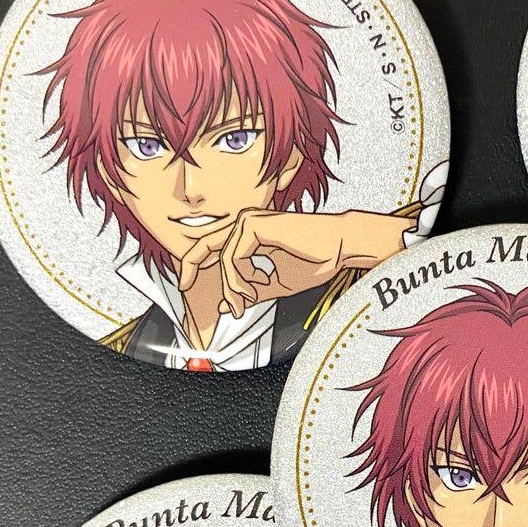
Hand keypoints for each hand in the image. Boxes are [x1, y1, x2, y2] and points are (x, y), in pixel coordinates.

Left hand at [179, 209, 414, 317]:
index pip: (213, 247)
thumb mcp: (277, 284)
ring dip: (233, 287)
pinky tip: (259, 286)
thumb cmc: (318, 260)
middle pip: (205, 246)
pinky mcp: (253, 225)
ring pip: (221, 259)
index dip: (196, 265)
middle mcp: (246, 223)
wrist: (340, 246)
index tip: (190, 285)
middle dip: (192, 268)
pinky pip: (232, 258)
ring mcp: (248, 221)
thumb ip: (252, 292)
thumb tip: (227, 305)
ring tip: (248, 300)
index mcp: (251, 233)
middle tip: (187, 287)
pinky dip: (241, 278)